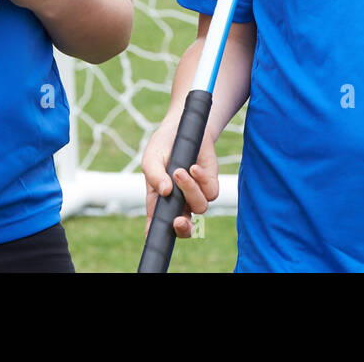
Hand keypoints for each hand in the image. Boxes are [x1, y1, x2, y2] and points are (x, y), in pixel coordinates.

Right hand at [141, 123, 218, 238]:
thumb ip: (154, 175)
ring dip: (190, 190)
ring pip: (199, 207)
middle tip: (178, 219)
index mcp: (160, 202)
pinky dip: (203, 180)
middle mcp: (179, 203)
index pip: (158, 225)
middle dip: (183, 229)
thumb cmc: (163, 146)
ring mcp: (195, 194)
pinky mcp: (210, 183)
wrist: (182, 127)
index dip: (158, 234)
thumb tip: (165, 191)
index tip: (155, 235)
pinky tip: (194, 167)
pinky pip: (212, 192)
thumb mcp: (152, 158)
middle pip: (184, 228)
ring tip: (179, 171)